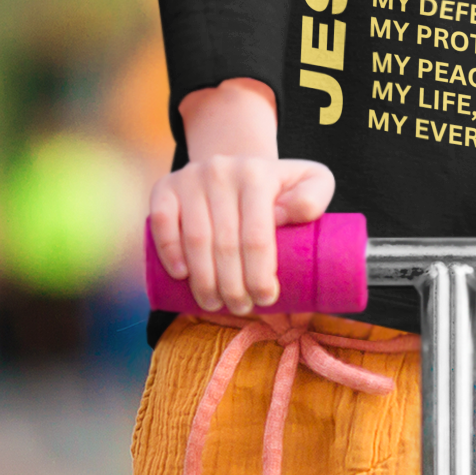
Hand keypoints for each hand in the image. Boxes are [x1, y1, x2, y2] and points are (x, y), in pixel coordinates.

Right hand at [148, 155, 334, 314]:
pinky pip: (161, 222)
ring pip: (195, 239)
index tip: (266, 299)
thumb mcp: (312, 181)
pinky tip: (181, 277)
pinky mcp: (165, 186)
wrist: (237, 166)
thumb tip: (286, 215)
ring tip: (214, 304)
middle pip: (225, 243)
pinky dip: (169, 252)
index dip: (260, 274)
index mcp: (258, 173)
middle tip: (241, 308)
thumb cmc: (278, 186)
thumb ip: (314, 196)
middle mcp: (221, 170)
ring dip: (203, 281)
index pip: (257, 235)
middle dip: (233, 286)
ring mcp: (191, 177)